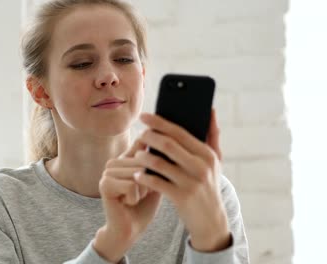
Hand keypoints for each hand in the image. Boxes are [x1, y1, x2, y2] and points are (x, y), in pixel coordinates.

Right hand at [94, 140, 161, 262]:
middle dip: (149, 182)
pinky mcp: (104, 184)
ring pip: (138, 174)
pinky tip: (127, 203)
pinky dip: (135, 198)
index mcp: (125, 158)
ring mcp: (107, 172)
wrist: (130, 230)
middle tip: (140, 194)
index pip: (143, 145)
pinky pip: (131, 185)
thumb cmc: (144, 206)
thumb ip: (157, 161)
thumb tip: (164, 140)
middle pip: (143, 162)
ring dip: (142, 191)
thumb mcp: (155, 180)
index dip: (154, 162)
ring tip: (134, 198)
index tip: (152, 178)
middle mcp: (114, 162)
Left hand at [133, 109, 230, 251]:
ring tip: (136, 155)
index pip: (180, 132)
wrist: (211, 220)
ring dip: (143, 157)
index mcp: (207, 154)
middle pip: (168, 144)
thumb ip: (212, 135)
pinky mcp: (181, 197)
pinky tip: (137, 175)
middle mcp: (200, 166)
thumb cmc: (209, 184)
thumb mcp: (215, 161)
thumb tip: (210, 109)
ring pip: (159, 163)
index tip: (144, 116)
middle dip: (149, 136)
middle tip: (139, 134)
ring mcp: (190, 182)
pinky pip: (156, 183)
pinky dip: (144, 177)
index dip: (159, 122)